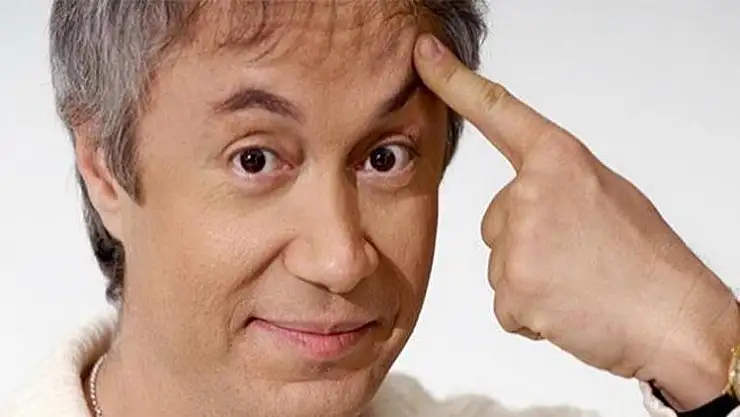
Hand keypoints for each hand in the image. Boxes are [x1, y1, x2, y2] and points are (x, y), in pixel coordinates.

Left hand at [413, 33, 739, 409]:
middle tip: (578, 258)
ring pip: (501, 263)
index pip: (496, 110)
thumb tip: (523, 200)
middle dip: (526, 242)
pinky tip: (567, 310)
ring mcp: (519, 242)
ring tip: (578, 284)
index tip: (423, 55)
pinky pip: (505, 303)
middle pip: (496, 219)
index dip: (454, 80)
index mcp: (559, 159)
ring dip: (531, 280)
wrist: (673, 318)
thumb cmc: (646, 258)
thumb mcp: (605, 194)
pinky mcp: (513, 290)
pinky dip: (531, 314)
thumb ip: (554, 184)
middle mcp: (530, 192)